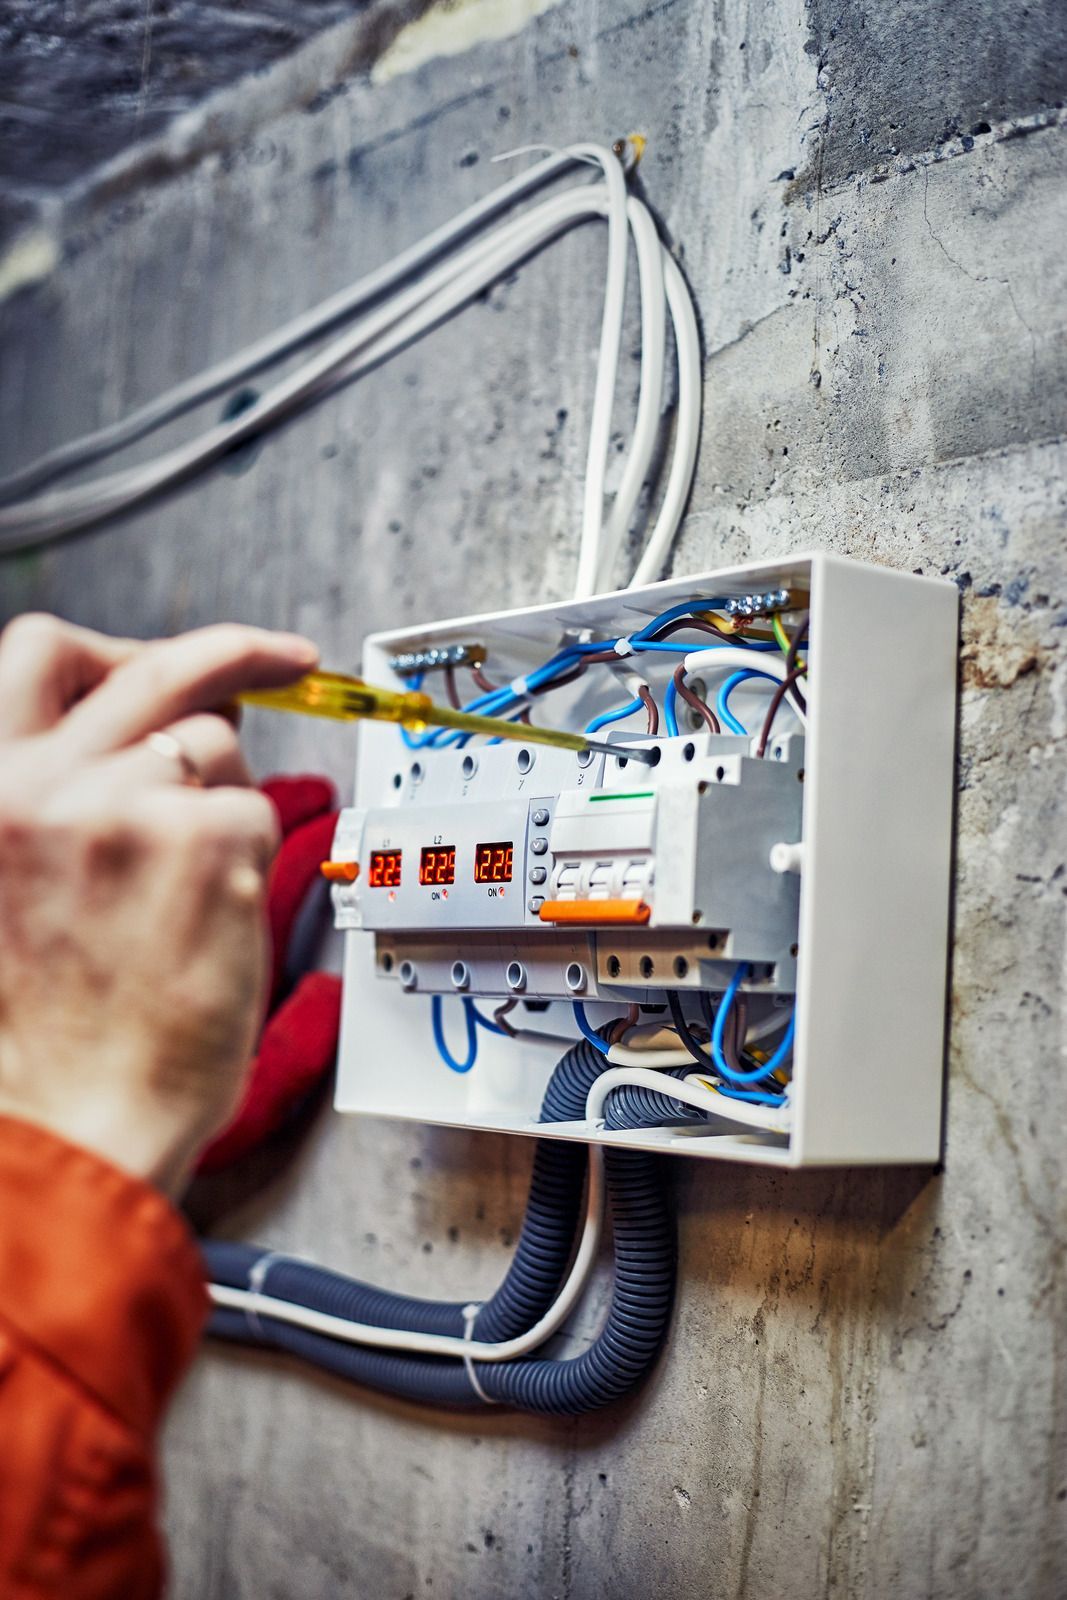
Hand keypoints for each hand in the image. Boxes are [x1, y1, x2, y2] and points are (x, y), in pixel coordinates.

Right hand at [0, 614, 318, 1196]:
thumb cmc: (49, 1028)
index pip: (44, 653)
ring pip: (217, 745)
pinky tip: (213, 919)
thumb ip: (58, 797)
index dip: (118, 646)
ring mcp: (125, 806)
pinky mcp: (205, 840)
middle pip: (157, 667)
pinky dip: (251, 857)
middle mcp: (44, 782)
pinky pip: (258, 811)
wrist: (73, 1122)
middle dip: (233, 649)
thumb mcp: (9, 881)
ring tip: (196, 887)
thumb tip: (151, 730)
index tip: (169, 655)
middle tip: (287, 659)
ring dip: (227, 799)